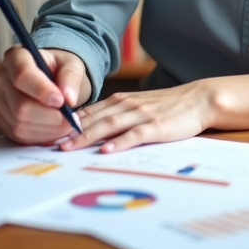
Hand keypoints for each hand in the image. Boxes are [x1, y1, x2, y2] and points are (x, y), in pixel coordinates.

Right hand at [0, 46, 90, 144]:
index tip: (61, 101)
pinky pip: (18, 135)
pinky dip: (40, 137)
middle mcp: (1, 77)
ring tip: (66, 124)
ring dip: (48, 129)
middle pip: (21, 105)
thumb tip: (69, 98)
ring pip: (20, 124)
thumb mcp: (72, 64)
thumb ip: (71, 77)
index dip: (42, 91)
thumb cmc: (59, 69)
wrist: (50, 80)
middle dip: (50, 117)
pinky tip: (53, 129)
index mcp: (16, 56)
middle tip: (71, 119)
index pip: (22, 75)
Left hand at [60, 80, 217, 153]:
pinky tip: (107, 150)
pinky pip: (135, 135)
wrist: (198, 99)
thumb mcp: (138, 106)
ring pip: (109, 125)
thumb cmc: (167, 106)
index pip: (89, 111)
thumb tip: (89, 129)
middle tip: (51, 145)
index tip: (49, 134)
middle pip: (94, 119)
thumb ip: (116, 114)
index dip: (68, 123)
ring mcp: (142, 115)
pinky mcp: (157, 126)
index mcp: (121, 101)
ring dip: (88, 136)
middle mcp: (127, 105)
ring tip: (70, 148)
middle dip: (71, 132)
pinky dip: (120, 142)